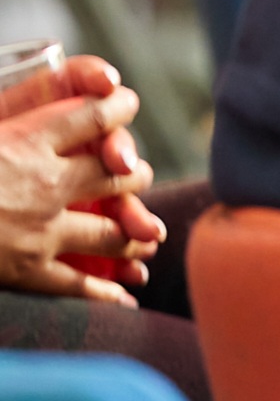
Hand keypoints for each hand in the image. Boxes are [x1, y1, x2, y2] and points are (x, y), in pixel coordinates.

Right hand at [0, 77, 161, 305]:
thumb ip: (6, 123)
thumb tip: (30, 122)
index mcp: (26, 139)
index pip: (96, 114)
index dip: (119, 106)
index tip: (125, 103)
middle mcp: (45, 182)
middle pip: (118, 171)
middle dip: (133, 171)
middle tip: (136, 172)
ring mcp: (40, 230)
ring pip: (113, 228)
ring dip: (134, 228)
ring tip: (145, 232)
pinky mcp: (26, 271)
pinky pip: (80, 285)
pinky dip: (108, 293)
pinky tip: (126, 298)